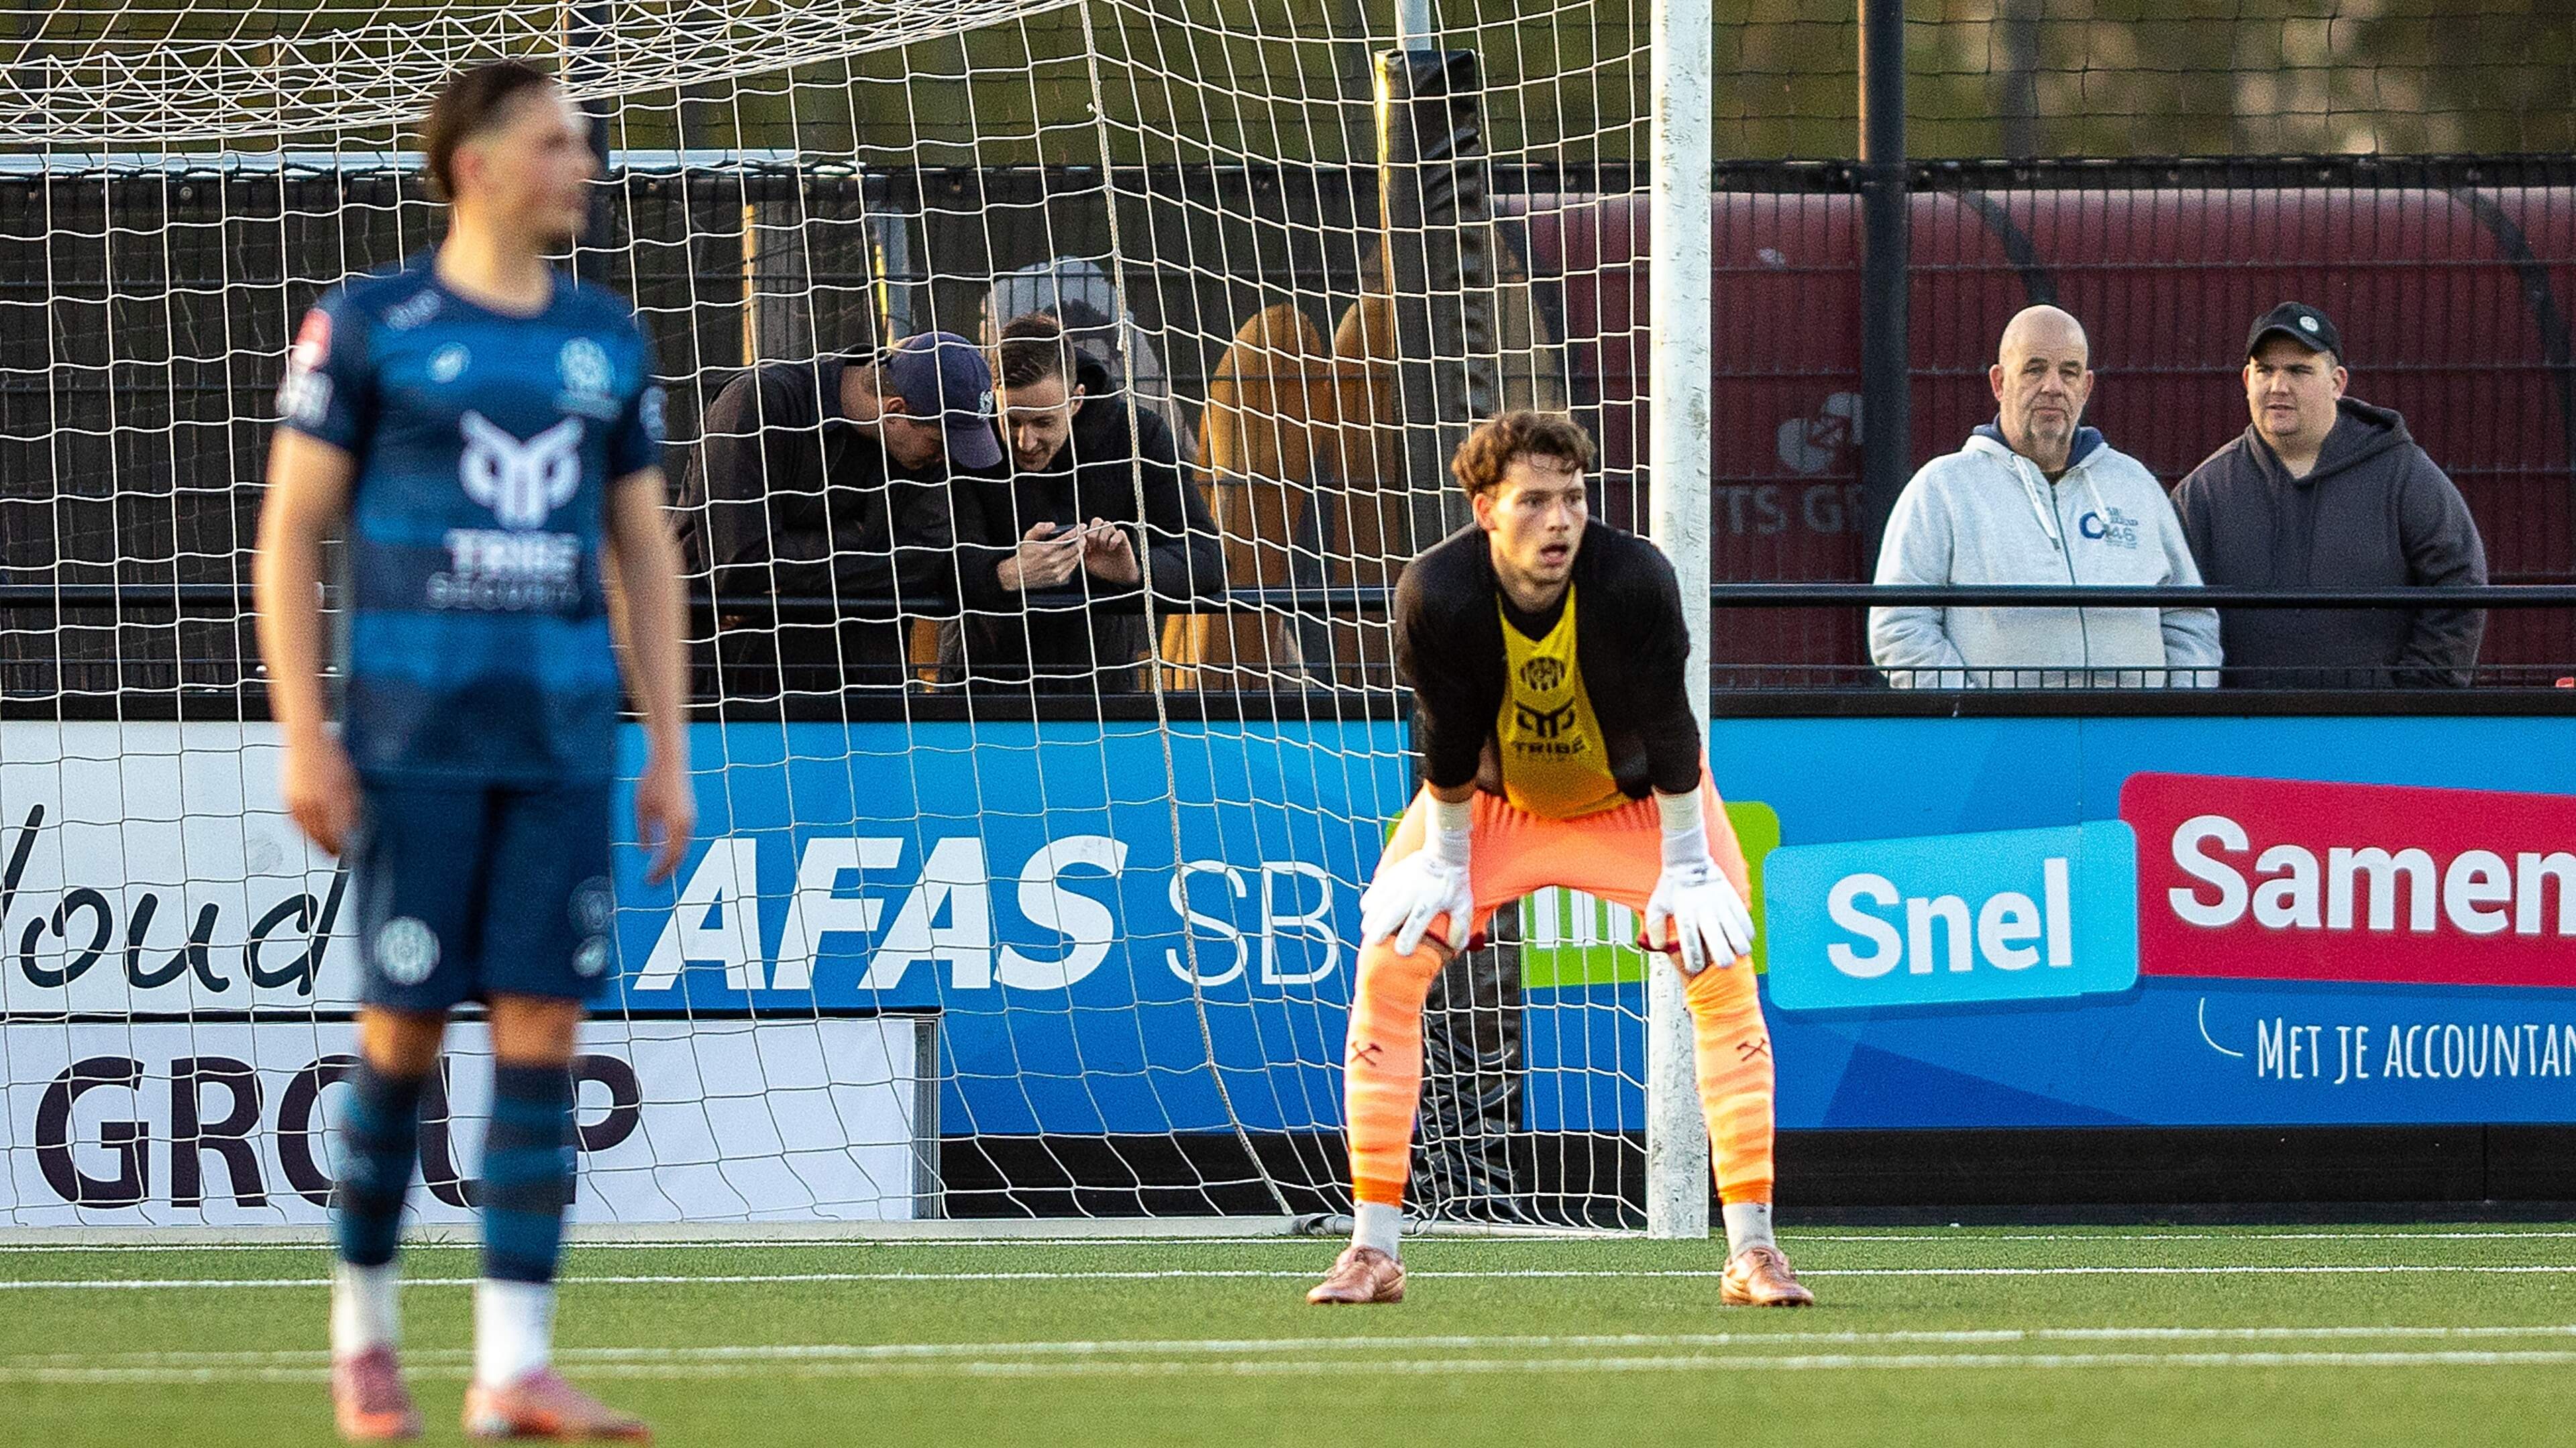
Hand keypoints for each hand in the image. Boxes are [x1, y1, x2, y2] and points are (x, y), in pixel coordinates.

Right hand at [280, 729, 359, 856]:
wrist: (305, 739)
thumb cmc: (329, 754)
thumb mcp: (349, 780)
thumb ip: (351, 804)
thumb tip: (354, 823)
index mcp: (331, 798)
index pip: (337, 831)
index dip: (341, 844)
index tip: (347, 851)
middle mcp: (312, 802)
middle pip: (320, 834)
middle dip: (328, 846)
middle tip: (335, 853)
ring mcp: (297, 800)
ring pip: (306, 830)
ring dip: (315, 839)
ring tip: (323, 845)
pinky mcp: (287, 797)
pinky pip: (295, 821)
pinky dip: (303, 828)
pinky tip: (309, 831)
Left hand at [633, 745, 695, 884]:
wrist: (670, 760)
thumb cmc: (653, 781)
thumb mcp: (641, 807)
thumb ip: (644, 832)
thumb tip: (645, 852)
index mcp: (675, 824)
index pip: (669, 856)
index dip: (659, 871)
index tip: (648, 881)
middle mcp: (687, 824)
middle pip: (679, 856)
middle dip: (666, 871)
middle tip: (653, 882)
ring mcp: (690, 819)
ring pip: (683, 849)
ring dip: (672, 862)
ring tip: (659, 872)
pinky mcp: (689, 814)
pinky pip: (684, 839)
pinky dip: (675, 850)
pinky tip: (664, 854)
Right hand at [997, 522, 1084, 591]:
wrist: (1017, 574)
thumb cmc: (1023, 555)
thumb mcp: (1028, 537)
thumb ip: (1039, 528)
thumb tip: (1051, 525)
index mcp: (1047, 549)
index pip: (1068, 538)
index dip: (1077, 531)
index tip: (1081, 527)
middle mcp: (1053, 561)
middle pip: (1075, 548)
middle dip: (1082, 540)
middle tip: (1083, 535)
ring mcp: (1057, 571)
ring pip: (1076, 558)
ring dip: (1080, 550)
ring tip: (1080, 544)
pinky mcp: (1059, 579)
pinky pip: (1072, 568)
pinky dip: (1075, 561)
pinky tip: (1073, 556)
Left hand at [1079, 518, 1140, 586]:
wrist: (1118, 576)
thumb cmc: (1102, 568)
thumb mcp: (1087, 562)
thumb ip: (1081, 552)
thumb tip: (1076, 544)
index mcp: (1091, 538)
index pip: (1086, 526)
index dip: (1083, 532)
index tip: (1083, 543)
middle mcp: (1101, 534)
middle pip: (1097, 521)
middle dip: (1093, 532)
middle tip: (1093, 545)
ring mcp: (1112, 536)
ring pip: (1107, 524)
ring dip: (1103, 536)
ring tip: (1104, 548)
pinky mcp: (1123, 539)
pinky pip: (1120, 532)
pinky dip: (1114, 539)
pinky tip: (1112, 548)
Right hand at [1359, 831, 1473, 956]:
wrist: (1444, 852)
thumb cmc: (1454, 881)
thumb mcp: (1463, 904)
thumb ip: (1460, 926)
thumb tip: (1455, 947)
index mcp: (1429, 903)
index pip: (1415, 925)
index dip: (1406, 940)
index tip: (1401, 951)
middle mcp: (1412, 894)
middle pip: (1391, 915)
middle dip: (1380, 930)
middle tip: (1373, 941)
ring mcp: (1400, 883)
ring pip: (1380, 902)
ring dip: (1371, 917)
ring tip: (1366, 929)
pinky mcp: (1393, 875)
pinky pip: (1376, 888)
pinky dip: (1370, 899)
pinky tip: (1366, 909)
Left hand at [1645, 855, 1755, 974]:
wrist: (1690, 860)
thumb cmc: (1672, 887)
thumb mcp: (1656, 904)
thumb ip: (1654, 927)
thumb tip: (1659, 946)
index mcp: (1685, 914)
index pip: (1691, 944)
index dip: (1694, 961)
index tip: (1696, 968)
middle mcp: (1705, 911)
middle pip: (1719, 944)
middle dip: (1723, 961)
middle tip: (1722, 964)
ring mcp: (1722, 906)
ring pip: (1738, 937)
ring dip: (1738, 949)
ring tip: (1734, 952)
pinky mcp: (1734, 900)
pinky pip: (1747, 924)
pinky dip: (1747, 935)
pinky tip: (1740, 937)